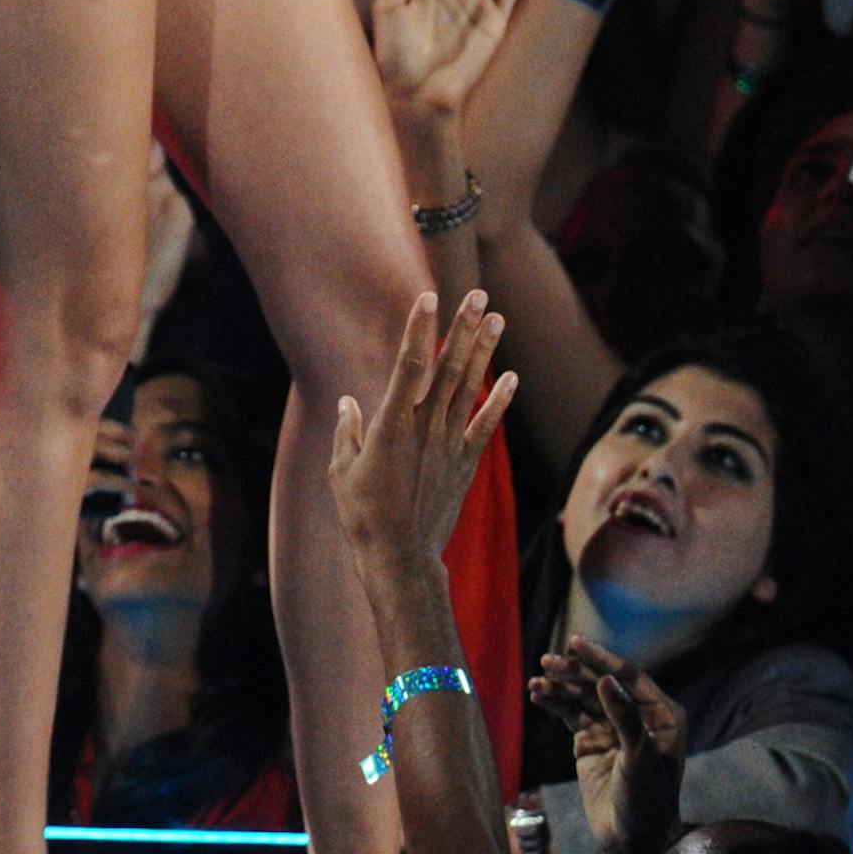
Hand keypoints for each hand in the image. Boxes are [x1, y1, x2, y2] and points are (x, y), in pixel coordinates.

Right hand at [328, 289, 515, 570]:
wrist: (400, 559)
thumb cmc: (362, 514)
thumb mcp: (341, 469)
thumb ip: (348, 431)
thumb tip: (349, 402)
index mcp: (391, 423)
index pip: (408, 362)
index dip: (420, 327)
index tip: (429, 295)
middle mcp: (424, 427)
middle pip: (447, 366)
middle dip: (462, 327)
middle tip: (478, 294)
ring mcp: (448, 445)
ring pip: (468, 388)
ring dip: (483, 351)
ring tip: (496, 318)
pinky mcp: (464, 465)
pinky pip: (484, 426)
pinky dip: (498, 401)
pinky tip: (510, 377)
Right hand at [528, 634, 685, 853]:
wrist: (631, 843)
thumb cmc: (647, 803)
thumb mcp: (640, 761)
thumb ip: (624, 718)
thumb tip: (605, 679)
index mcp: (661, 716)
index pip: (629, 677)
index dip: (602, 659)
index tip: (576, 643)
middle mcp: (636, 716)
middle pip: (601, 683)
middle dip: (574, 672)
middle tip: (548, 662)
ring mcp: (611, 727)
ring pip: (582, 696)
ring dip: (559, 687)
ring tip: (537, 684)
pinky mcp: (590, 740)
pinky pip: (569, 713)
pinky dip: (553, 703)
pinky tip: (538, 696)